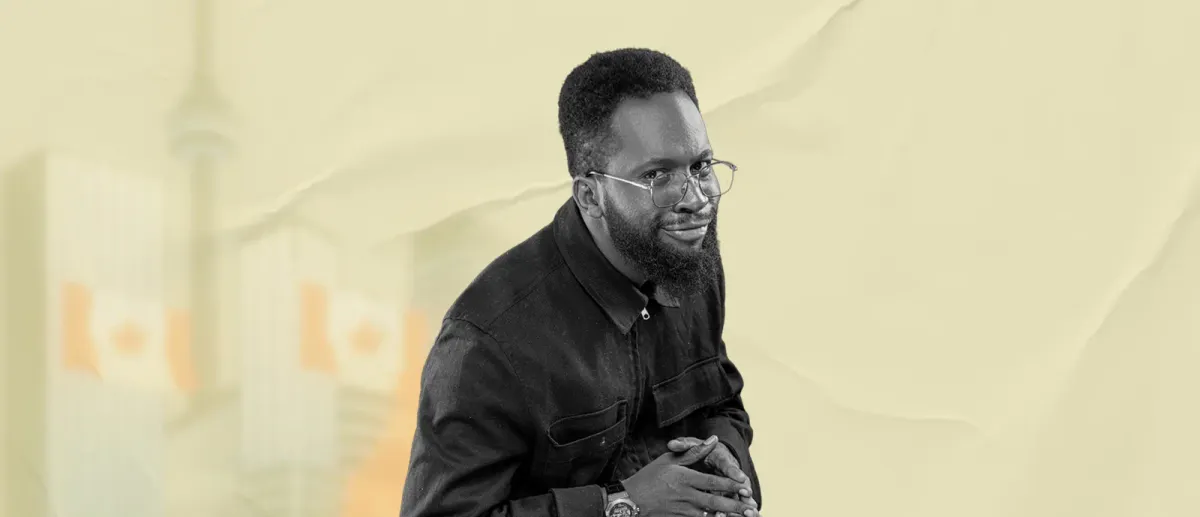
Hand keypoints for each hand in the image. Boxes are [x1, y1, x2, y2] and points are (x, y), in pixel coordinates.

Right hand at [622, 435, 759, 516]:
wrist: (629, 501)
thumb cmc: (649, 477)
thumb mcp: (669, 460)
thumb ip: (694, 451)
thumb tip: (713, 439)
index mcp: (684, 478)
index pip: (712, 482)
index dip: (730, 485)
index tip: (745, 486)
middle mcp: (685, 496)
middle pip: (715, 502)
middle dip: (735, 506)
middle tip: (752, 508)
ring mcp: (682, 511)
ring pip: (710, 515)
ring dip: (727, 516)